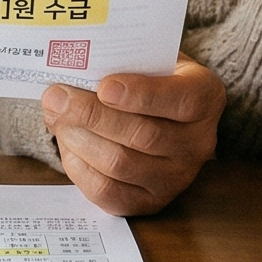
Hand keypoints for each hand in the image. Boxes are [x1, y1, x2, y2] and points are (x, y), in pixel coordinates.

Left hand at [41, 58, 224, 215]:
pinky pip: (107, 191)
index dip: (141, 95)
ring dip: (78, 138)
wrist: (163, 113)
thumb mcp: (150, 59)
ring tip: (56, 116)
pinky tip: (67, 143)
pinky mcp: (149, 202)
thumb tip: (73, 71)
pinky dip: (79, 167)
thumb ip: (123, 62)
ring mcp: (176, 178)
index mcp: (205, 98)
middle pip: (142, 135)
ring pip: (120, 164)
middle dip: (91, 115)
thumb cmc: (151, 77)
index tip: (104, 87)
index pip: (180, 100)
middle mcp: (198, 143)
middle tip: (56, 96)